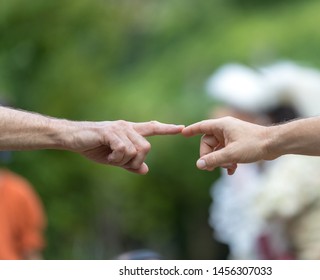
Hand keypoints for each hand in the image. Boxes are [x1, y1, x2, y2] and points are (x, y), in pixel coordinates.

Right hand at [69, 120, 183, 173]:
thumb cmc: (93, 147)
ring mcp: (119, 129)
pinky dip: (117, 158)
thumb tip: (145, 170)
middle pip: (147, 147)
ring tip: (112, 158)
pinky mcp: (110, 132)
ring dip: (124, 160)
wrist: (71, 138)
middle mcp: (127, 127)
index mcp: (130, 132)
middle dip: (137, 161)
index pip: (152, 128)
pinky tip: (108, 156)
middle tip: (122, 164)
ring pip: (136, 150)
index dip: (167, 129)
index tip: (181, 128)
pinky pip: (124, 149)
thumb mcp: (115, 159)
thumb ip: (130, 164)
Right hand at [182, 117, 268, 174]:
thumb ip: (214, 160)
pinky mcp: (239, 143)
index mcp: (222, 125)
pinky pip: (227, 152)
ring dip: (220, 160)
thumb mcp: (231, 154)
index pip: (202, 127)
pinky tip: (232, 171)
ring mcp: (233, 136)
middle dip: (209, 156)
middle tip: (210, 168)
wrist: (275, 144)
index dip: (191, 130)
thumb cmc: (254, 144)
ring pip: (218, 149)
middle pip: (208, 143)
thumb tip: (199, 165)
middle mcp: (226, 129)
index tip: (182, 133)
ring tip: (227, 168)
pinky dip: (227, 161)